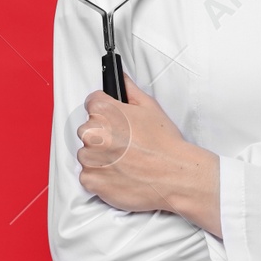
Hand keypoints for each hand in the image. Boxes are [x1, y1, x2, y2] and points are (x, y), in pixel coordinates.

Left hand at [76, 73, 220, 234]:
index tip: (115, 121)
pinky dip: (100, 177)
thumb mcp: (150, 107)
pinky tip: (120, 174)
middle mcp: (93, 134)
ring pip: (87, 153)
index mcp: (104, 111)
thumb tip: (121, 80)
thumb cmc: (164, 144)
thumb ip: (130, 90)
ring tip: (124, 161)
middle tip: (124, 144)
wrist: (174, 175)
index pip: (92, 103)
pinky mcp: (91, 180)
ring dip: (100, 157)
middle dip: (102, 135)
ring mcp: (90, 158)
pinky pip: (88, 175)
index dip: (106, 112)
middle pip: (88, 130)